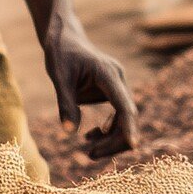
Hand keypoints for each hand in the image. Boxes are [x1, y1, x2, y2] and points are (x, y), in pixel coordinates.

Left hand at [46, 29, 138, 159]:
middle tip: (91, 155)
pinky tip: (90, 136)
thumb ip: (65, 104)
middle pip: (127, 117)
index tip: (133, 145)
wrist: (64, 38)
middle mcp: (118, 80)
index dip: (129, 127)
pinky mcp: (112, 91)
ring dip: (110, 138)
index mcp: (108, 74)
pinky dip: (106, 129)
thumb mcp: (59, 77)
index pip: (124, 105)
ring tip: (89, 152)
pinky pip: (117, 115)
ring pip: (124, 119)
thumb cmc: (61, 54)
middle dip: (114, 140)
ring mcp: (117, 85)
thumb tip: (70, 132)